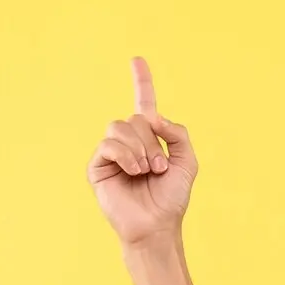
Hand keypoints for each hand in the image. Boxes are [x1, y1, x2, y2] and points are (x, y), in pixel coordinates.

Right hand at [87, 58, 197, 246]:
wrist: (157, 225)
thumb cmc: (172, 197)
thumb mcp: (187, 161)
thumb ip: (177, 133)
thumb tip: (153, 116)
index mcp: (150, 138)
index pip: (143, 103)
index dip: (141, 81)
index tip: (137, 59)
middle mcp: (129, 142)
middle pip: (135, 118)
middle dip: (151, 140)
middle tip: (159, 166)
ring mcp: (112, 153)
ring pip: (120, 127)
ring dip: (139, 148)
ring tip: (147, 171)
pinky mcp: (98, 166)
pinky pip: (108, 144)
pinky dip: (125, 155)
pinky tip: (134, 171)